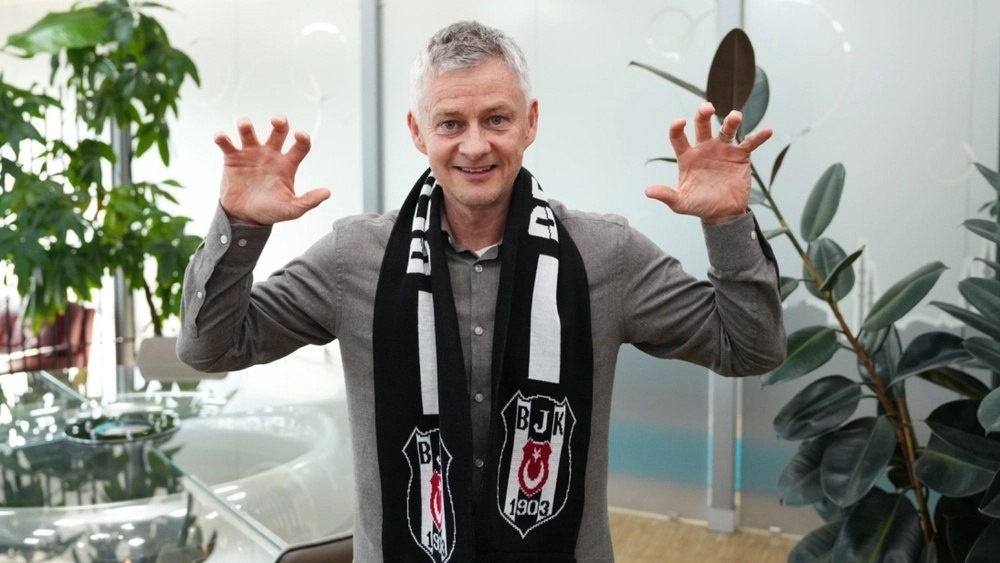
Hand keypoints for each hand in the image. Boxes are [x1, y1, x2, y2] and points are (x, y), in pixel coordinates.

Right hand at [215, 115, 330, 224]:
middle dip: (279, 123)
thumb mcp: (291, 209)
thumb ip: (309, 201)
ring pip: (249, 132)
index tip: (300, 135)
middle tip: (277, 121)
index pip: (300, 147)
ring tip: (245, 126)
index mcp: (287, 165)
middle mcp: (271, 155)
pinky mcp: (232, 158)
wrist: (244, 218)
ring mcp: (251, 154)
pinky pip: (226, 144)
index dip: (302, 139)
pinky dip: (222, 138)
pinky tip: (221, 137)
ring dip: (246, 126)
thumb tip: (327, 192)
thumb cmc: (270, 212)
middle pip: (278, 131)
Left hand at [645, 102, 771, 223]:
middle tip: (708, 109)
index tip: (679, 122)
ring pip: (727, 130)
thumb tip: (648, 191)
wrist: (723, 214)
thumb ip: (666, 195)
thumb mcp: (681, 203)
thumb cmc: (699, 206)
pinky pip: (750, 143)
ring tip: (735, 117)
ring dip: (731, 121)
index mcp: (687, 156)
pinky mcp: (740, 155)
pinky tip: (767, 131)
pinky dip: (759, 136)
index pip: (678, 137)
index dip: (677, 128)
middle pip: (703, 125)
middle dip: (704, 114)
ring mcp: (723, 150)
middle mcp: (705, 148)